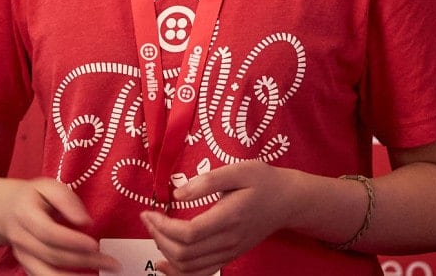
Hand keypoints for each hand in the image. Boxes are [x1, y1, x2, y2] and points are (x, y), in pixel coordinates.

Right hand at [0, 176, 118, 274]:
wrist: (3, 210)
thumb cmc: (33, 197)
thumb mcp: (47, 186)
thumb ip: (66, 200)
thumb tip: (85, 221)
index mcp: (25, 214)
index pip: (48, 233)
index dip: (72, 241)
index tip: (95, 244)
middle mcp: (21, 238)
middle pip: (52, 255)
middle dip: (84, 261)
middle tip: (111, 263)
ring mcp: (22, 255)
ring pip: (46, 273)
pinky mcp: (26, 265)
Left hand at [139, 162, 294, 274]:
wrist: (287, 201)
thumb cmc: (263, 181)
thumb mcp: (239, 170)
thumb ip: (208, 181)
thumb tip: (178, 194)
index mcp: (229, 218)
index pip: (188, 234)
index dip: (162, 226)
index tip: (149, 212)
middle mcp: (229, 241)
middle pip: (184, 253)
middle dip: (158, 237)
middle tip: (148, 218)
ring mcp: (229, 253)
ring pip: (189, 268)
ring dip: (165, 253)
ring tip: (154, 232)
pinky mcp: (229, 257)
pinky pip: (200, 274)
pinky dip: (178, 273)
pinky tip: (164, 262)